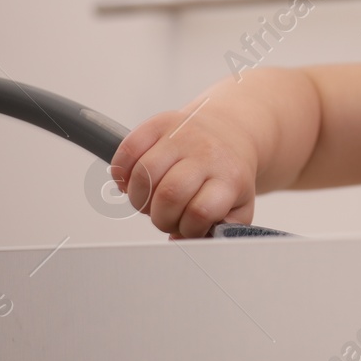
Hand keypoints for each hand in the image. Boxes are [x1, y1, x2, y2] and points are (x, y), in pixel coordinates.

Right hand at [109, 100, 258, 238]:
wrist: (230, 132)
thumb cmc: (228, 175)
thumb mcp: (238, 205)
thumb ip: (219, 231)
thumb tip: (180, 238)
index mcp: (230, 176)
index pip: (199, 211)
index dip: (187, 228)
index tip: (189, 226)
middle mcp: (207, 153)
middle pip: (169, 194)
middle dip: (160, 217)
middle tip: (165, 215)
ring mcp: (182, 135)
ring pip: (144, 174)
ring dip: (139, 198)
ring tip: (150, 200)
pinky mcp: (160, 122)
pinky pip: (128, 149)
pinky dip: (121, 172)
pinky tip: (133, 181)